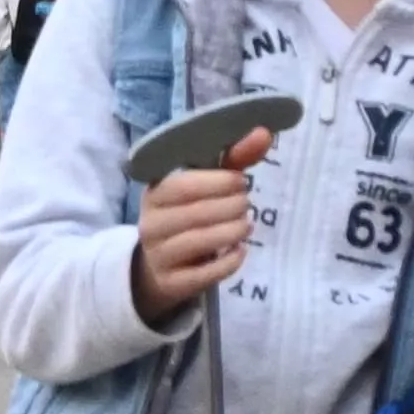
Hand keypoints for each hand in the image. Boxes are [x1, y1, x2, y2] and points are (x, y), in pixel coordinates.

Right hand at [130, 164, 252, 321]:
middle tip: (245, 206)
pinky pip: (207, 272)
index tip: (241, 183)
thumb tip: (263, 132)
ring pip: (202, 241)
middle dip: (233, 207)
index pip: (184, 185)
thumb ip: (233, 159)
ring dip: (234, 231)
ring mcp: (158, 255)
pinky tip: (239, 250)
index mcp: (154, 193)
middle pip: (197, 213)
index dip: (220, 182)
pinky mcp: (171, 281)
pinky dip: (231, 260)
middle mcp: (150, 224)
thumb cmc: (189, 216)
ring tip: (245, 226)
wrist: (159, 268)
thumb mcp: (204, 186)